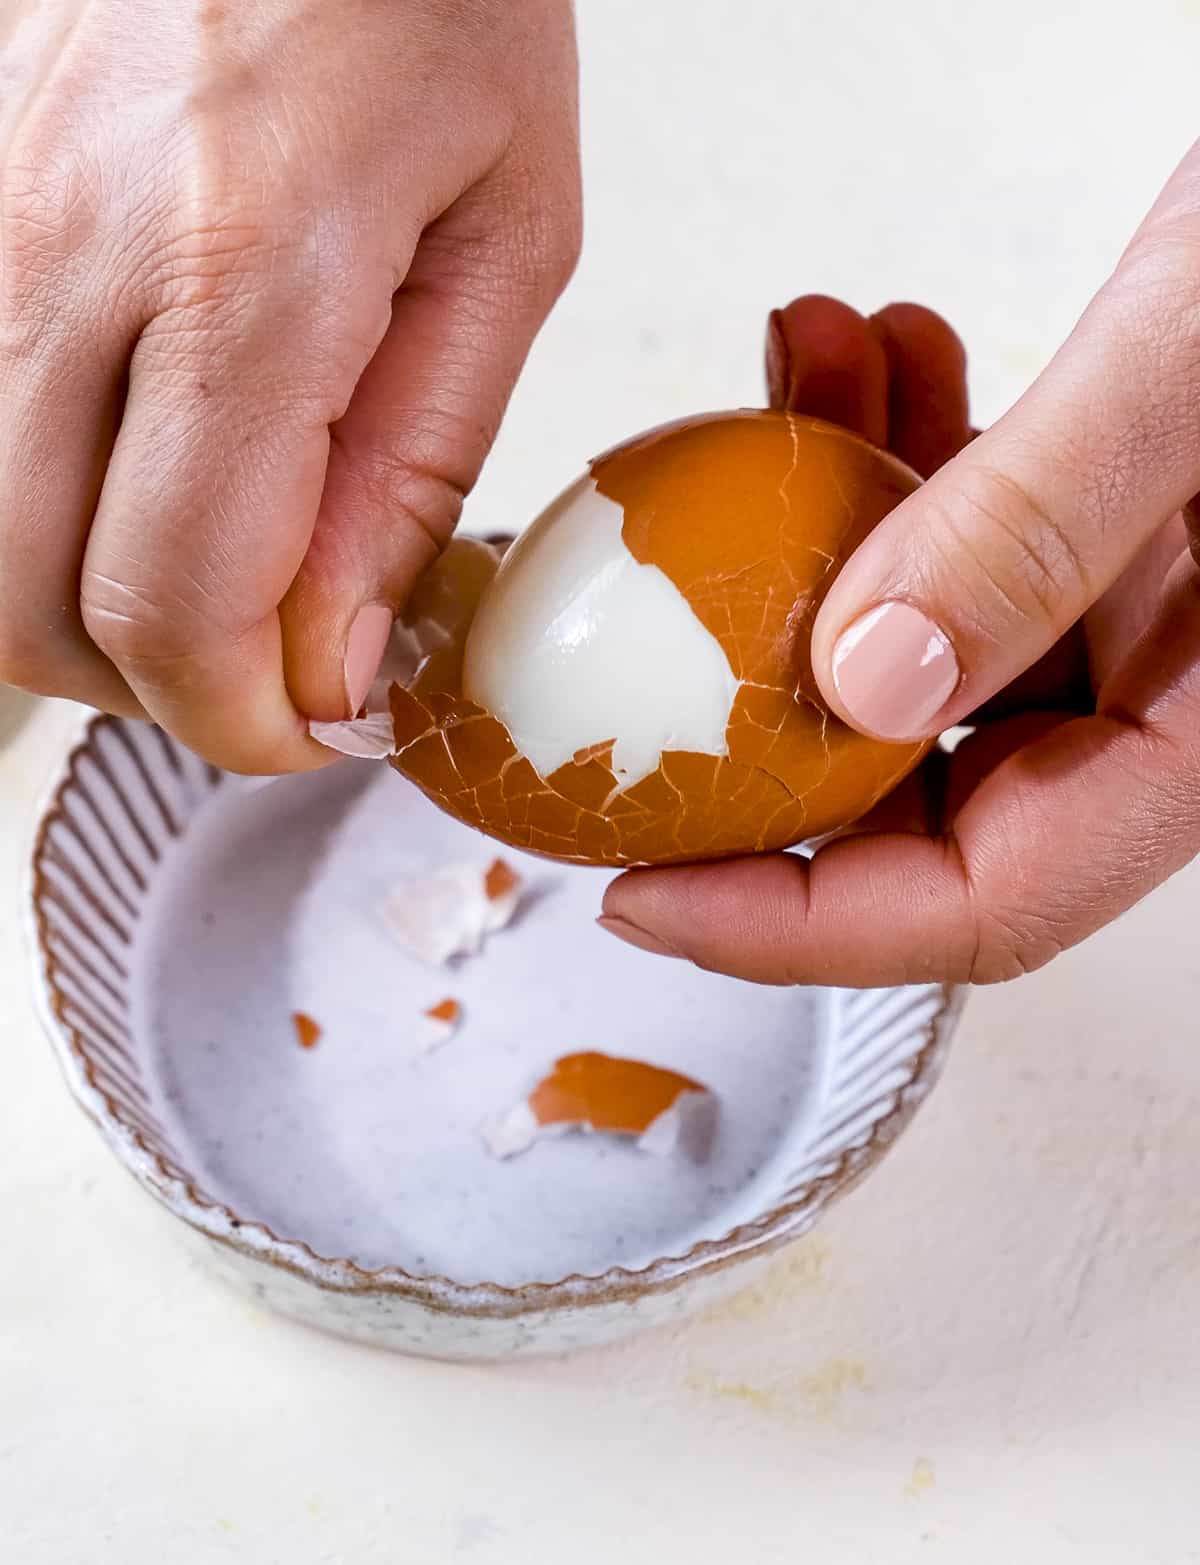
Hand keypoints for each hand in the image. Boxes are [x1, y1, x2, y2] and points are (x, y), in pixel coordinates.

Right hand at [0, 0, 579, 771]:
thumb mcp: (505, 241)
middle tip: (263, 661)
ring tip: (206, 566)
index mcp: (240, 270)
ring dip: (84, 609)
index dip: (244, 718)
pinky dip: (40, 508)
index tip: (315, 722)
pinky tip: (136, 468)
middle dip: (157, 685)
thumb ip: (411, 466)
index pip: (177, 603)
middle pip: (33, 604)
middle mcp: (64, 252)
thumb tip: (338, 660)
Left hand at [601, 143, 1199, 983]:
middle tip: (640, 652)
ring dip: (826, 526)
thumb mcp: (1192, 364)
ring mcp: (1135, 618)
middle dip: (764, 709)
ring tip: (797, 374)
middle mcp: (1164, 699)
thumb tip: (855, 683)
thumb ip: (1037, 523)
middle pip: (920, 797)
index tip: (638, 889)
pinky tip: (864, 347)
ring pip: (920, 646)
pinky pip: (961, 542)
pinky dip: (893, 453)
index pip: (987, 904)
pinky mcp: (1109, 530)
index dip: (796, 925)